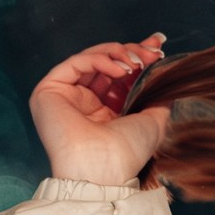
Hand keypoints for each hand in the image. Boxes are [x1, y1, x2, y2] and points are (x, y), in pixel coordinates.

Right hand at [28, 34, 169, 186]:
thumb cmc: (126, 153)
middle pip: (106, 63)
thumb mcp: (153, 119)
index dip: (136, 55)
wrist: (104, 170)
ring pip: (91, 59)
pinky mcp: (49, 91)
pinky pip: (75, 63)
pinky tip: (120, 69)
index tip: (158, 45)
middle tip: (152, 52)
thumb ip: (157, 96)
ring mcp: (66, 96)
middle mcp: (84, 102)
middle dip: (132, 51)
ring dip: (118, 54)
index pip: (118, 74)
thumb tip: (165, 75)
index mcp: (104, 111)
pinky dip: (100, 59)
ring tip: (137, 63)